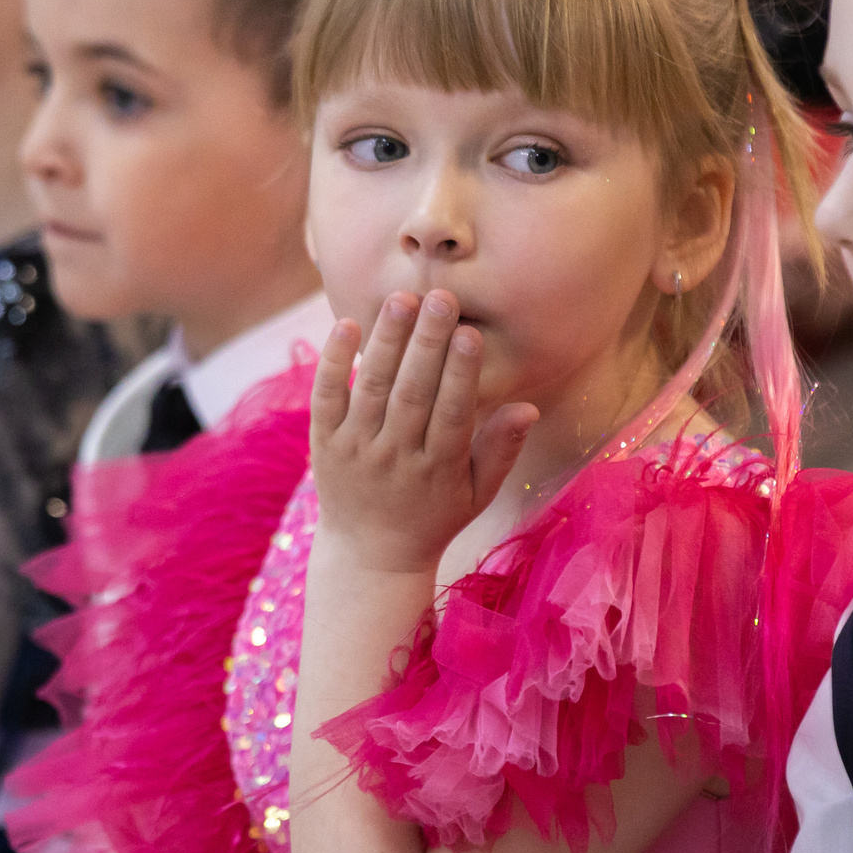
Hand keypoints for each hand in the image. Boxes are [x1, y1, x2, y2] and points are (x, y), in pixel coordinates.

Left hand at [310, 290, 538, 575]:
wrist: (369, 555)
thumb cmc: (434, 517)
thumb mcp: (477, 494)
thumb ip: (501, 450)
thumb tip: (528, 407)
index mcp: (439, 470)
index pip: (452, 414)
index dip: (461, 374)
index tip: (471, 334)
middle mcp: (395, 458)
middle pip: (412, 394)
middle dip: (426, 344)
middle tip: (440, 297)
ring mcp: (356, 449)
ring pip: (372, 388)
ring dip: (386, 341)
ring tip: (401, 299)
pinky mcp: (324, 443)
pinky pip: (326, 397)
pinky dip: (335, 362)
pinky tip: (346, 324)